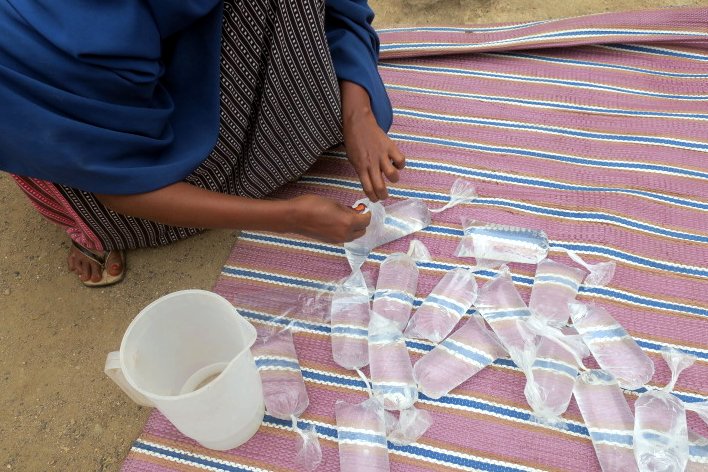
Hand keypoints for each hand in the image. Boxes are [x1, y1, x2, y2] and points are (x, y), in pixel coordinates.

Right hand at [289, 194, 370, 243]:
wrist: (294, 217)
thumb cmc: (313, 205)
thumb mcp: (334, 203)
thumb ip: (347, 209)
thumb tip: (355, 212)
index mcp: (348, 223)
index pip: (366, 221)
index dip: (367, 214)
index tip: (364, 208)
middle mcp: (345, 234)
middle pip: (361, 231)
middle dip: (361, 222)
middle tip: (356, 212)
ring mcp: (337, 240)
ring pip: (352, 236)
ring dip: (353, 228)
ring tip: (345, 217)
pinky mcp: (330, 241)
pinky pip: (343, 237)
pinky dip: (344, 231)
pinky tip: (337, 222)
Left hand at [341, 81, 404, 201]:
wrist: (358, 122)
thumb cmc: (353, 141)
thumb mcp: (352, 158)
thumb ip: (361, 170)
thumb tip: (368, 181)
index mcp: (361, 167)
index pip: (368, 188)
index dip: (373, 197)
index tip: (375, 199)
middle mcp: (371, 163)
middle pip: (380, 186)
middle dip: (383, 195)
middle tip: (384, 196)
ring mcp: (381, 155)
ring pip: (392, 175)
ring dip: (393, 179)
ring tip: (392, 177)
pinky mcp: (389, 147)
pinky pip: (400, 160)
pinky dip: (400, 164)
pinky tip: (396, 162)